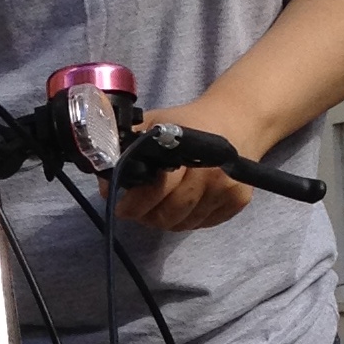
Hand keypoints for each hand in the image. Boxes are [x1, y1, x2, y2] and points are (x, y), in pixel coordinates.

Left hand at [112, 100, 257, 231]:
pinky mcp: (239, 200)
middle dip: (147, 216)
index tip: (122, 207)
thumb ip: (126, 146)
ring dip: (167, 219)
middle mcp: (211, 172)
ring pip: (184, 224)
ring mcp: (227, 188)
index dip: (135, 204)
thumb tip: (104, 177)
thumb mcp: (154, 123)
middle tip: (138, 209)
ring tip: (160, 204)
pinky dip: (189, 219)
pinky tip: (184, 203)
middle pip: (169, 215)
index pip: (157, 190)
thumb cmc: (189, 123)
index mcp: (187, 151)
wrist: (236, 119)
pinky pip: (203, 224)